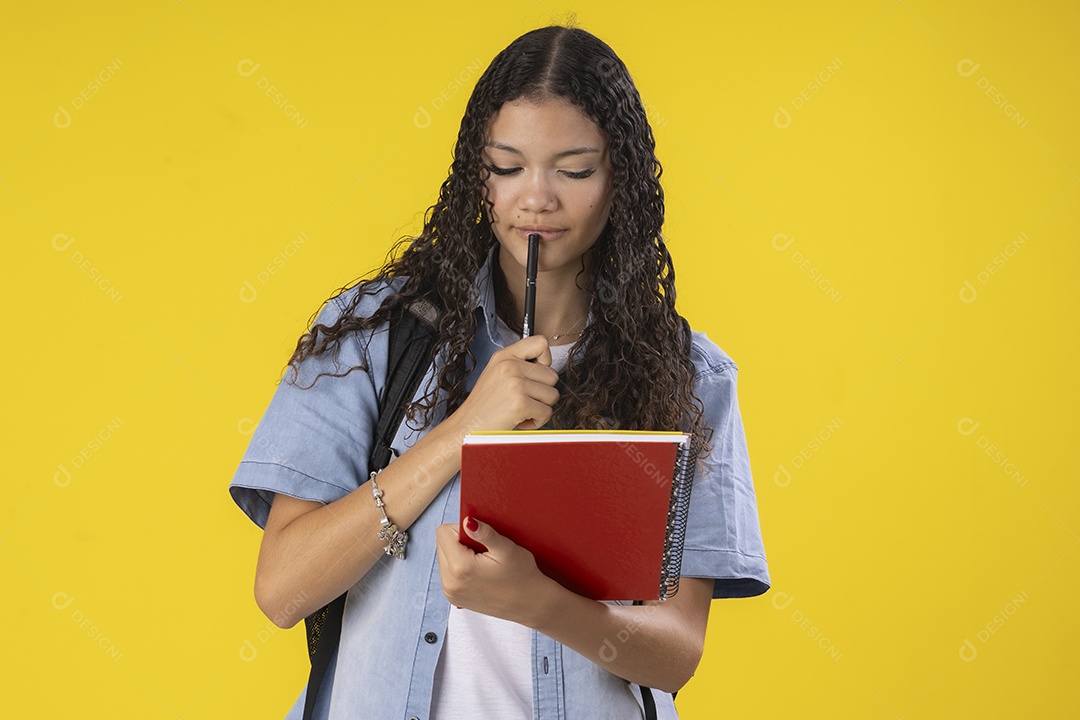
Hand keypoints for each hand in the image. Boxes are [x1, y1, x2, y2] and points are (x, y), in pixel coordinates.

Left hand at [435, 517, 555, 624]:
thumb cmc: (522, 576)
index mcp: (460, 568)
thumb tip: (467, 521)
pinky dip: (460, 568)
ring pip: (443, 558)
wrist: (530, 604)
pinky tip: (479, 572)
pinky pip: (447, 573)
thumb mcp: (507, 550)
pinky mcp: (454, 599)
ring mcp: (450, 593)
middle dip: (459, 542)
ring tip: (482, 562)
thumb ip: (485, 533)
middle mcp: (450, 583)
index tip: (479, 538)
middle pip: (441, 545)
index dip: (461, 529)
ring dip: (459, 555)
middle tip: (483, 551)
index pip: (443, 533)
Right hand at [448, 335, 558, 432]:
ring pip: (552, 395)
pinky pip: (546, 413)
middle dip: (543, 392)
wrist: (467, 427)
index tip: (537, 374)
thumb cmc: (484, 406)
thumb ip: (519, 365)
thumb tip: (546, 366)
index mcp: (504, 356)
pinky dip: (536, 421)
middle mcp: (510, 366)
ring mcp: (515, 384)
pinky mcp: (520, 403)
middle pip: (552, 375)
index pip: (540, 342)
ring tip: (520, 410)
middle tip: (523, 400)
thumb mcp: (497, 374)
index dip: (546, 360)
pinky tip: (519, 420)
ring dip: (540, 408)